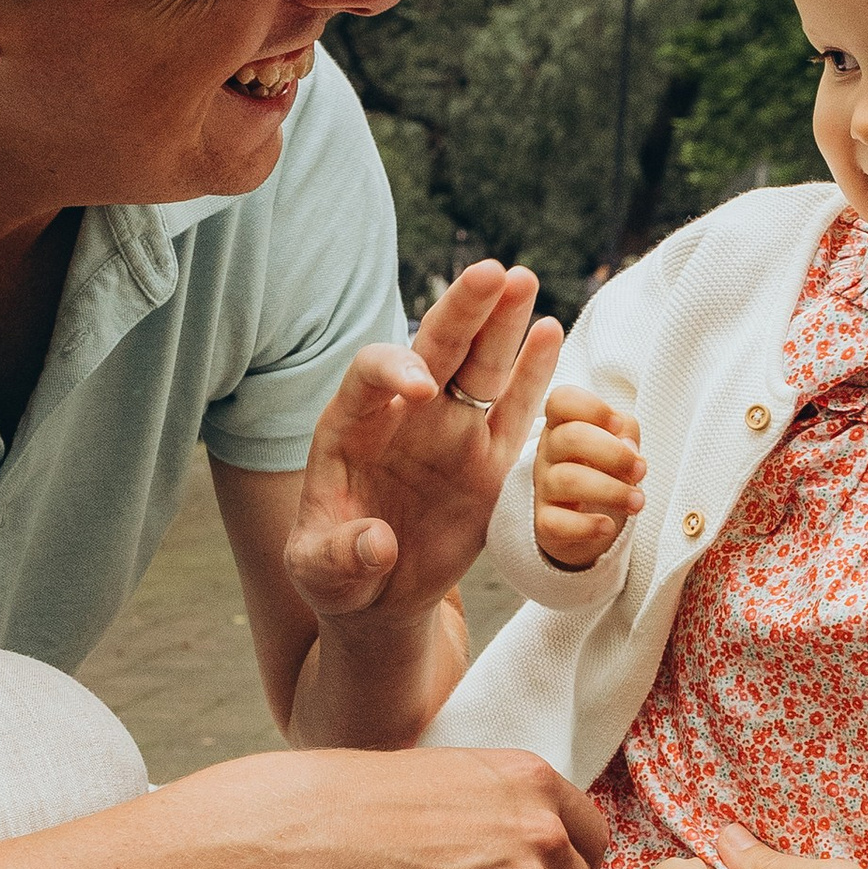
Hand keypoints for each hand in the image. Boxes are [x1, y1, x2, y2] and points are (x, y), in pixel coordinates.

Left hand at [287, 262, 561, 636]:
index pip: (371, 375)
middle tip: (492, 273)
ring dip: (501, 322)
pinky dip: (532, 373)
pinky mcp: (488, 461)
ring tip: (523, 278)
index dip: (394, 370)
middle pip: (434, 348)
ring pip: (480, 367)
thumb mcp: (319, 572)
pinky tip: (548, 330)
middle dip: (462, 310)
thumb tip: (379, 542)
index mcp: (351, 427)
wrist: (378, 595)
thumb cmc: (336, 574)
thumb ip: (340, 555)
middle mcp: (404, 417)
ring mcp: (450, 433)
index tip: (421, 387)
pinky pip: (515, 411)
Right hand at [534, 383, 645, 568]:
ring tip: (637, 502)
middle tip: (640, 470)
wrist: (585, 523)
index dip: (592, 407)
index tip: (618, 425)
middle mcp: (548, 452)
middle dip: (614, 453)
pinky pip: (557, 523)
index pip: (561, 400)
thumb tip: (628, 448)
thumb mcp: (618, 445)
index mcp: (564, 425)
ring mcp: (544, 488)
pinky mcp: (546, 523)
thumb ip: (626, 434)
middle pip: (570, 437)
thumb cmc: (602, 473)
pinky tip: (608, 526)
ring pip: (567, 480)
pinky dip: (587, 526)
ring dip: (612, 490)